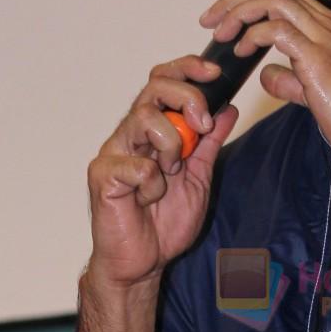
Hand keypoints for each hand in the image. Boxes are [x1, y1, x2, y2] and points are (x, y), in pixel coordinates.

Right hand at [85, 57, 238, 294]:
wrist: (142, 262)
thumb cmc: (163, 222)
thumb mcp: (199, 177)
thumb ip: (209, 143)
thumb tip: (227, 108)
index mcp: (152, 129)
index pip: (163, 80)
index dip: (188, 69)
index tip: (215, 74)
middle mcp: (129, 134)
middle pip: (154, 87)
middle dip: (187, 98)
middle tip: (202, 125)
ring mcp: (113, 152)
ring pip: (144, 119)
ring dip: (171, 145)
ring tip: (170, 174)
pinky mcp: (102, 176)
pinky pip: (137, 165)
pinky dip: (152, 184)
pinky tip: (147, 199)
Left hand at [198, 0, 330, 169]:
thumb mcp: (313, 92)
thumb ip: (290, 79)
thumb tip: (266, 74)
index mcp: (327, 26)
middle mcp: (327, 24)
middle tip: (209, 17)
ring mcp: (324, 38)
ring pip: (273, 1)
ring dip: (239, 12)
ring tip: (220, 32)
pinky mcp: (319, 59)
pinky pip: (277, 31)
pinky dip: (252, 36)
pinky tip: (241, 51)